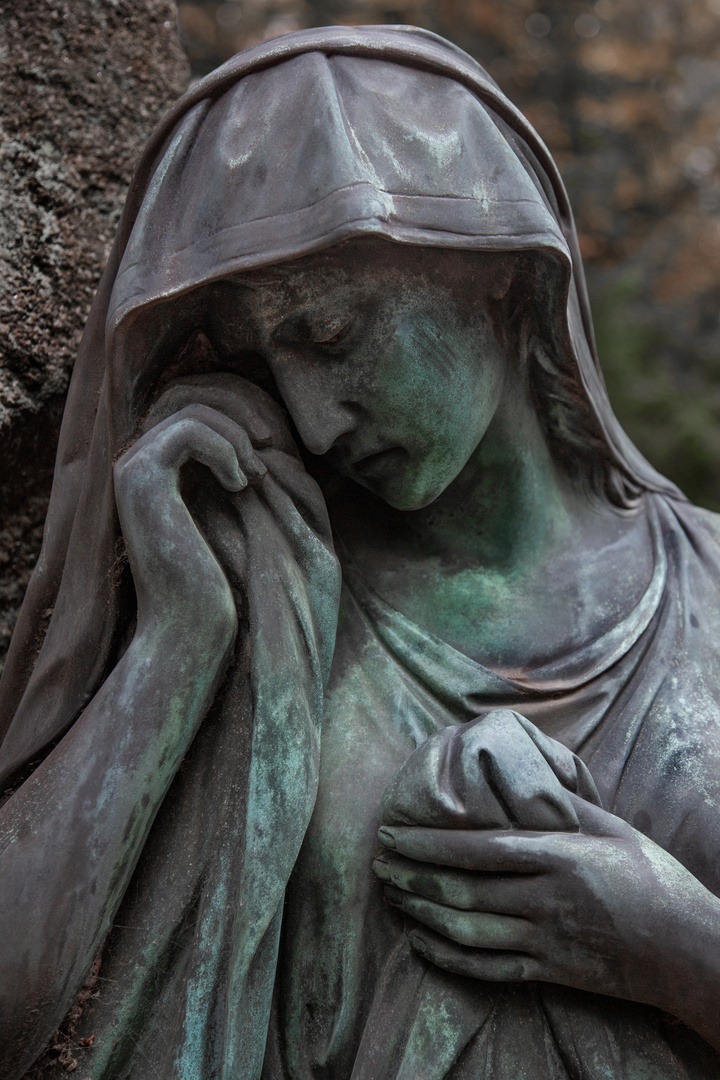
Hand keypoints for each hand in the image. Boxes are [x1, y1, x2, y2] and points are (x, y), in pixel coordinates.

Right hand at [114, 401, 267, 633]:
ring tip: (255, 476)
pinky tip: (241, 485)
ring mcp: (133, 467)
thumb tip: (263, 431)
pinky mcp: (142, 477)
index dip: (240, 416)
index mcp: (155, 468)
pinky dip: (225, 448)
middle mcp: (136, 462)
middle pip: (193, 397)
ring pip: (192, 408)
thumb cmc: (216, 580)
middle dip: (242, 416)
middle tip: (273, 453)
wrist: (191, 627)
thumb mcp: (230, 512)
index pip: (196, 406)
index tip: (271, 453)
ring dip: (237, 435)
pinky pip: (188, 429)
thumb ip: (230, 470)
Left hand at [374, 809, 719, 1043]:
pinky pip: (487, 969)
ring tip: (393, 897)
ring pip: (468, 930)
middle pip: (463, 889)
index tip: (394, 834)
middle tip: (378, 864)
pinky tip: (423, 942)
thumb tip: (526, 779)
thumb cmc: (654, 879)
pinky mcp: (550, 973)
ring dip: (422, 913)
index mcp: (560, 857)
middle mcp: (546, 900)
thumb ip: (566, 806)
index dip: (429, 843)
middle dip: (413, 876)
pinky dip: (448, 957)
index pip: (478, 848)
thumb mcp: (614, 829)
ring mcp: (546, 941)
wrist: (689, 950)